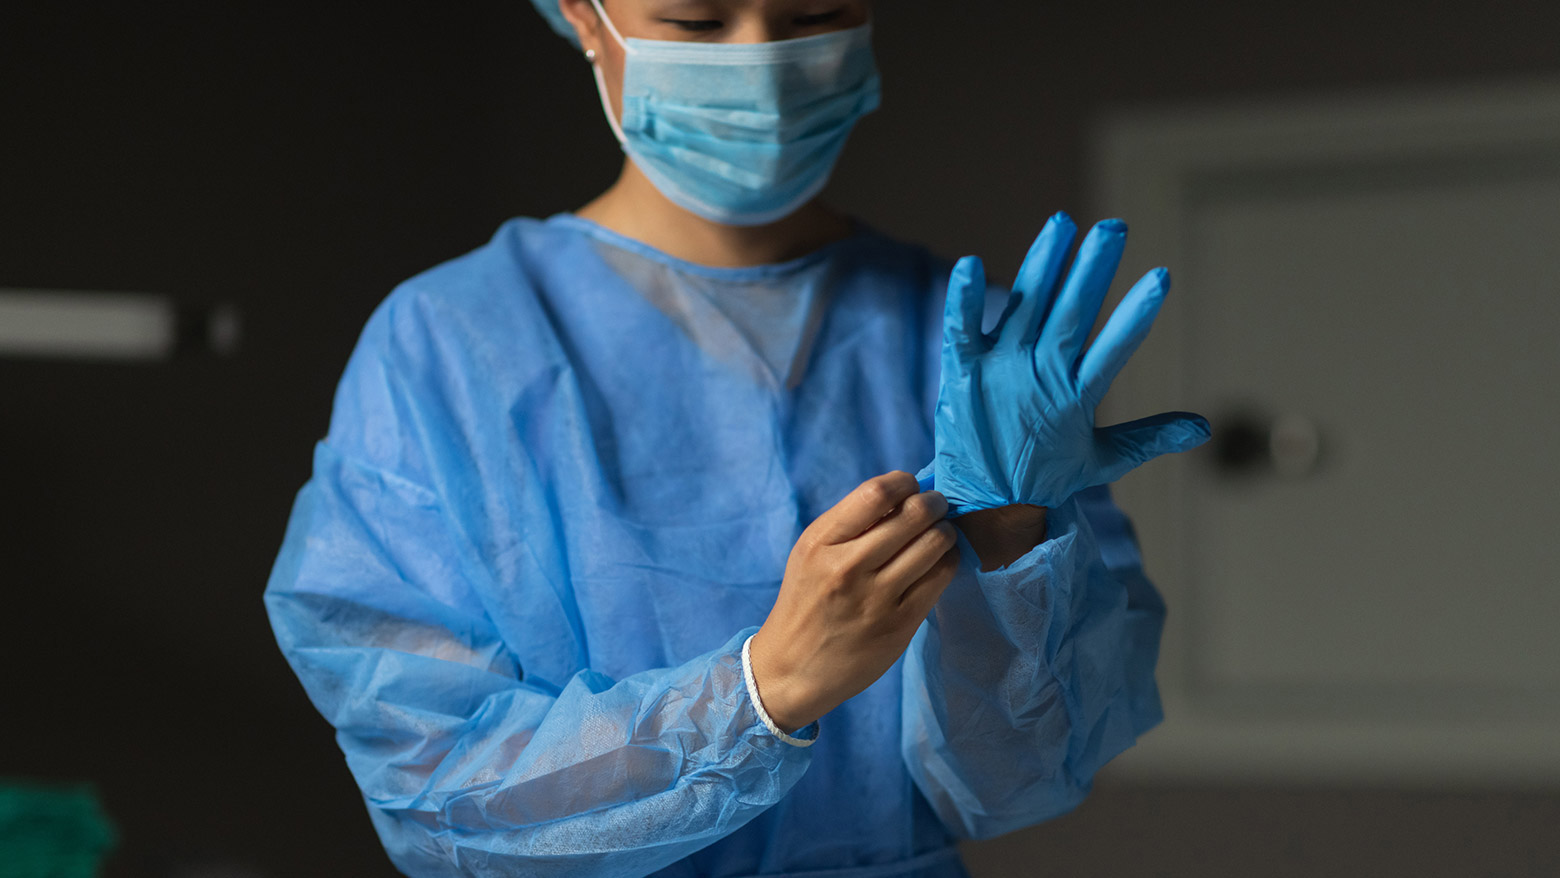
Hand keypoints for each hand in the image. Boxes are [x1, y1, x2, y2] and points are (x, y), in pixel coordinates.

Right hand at [749, 472, 958, 731]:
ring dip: (945, 532)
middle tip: (935, 507)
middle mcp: (847, 569)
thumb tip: (905, 495)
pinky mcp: (899, 625)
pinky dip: (948, 561)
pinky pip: (940, 578)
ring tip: (940, 534)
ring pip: (935, 544)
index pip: (877, 493)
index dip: (905, 483)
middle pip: (914, 515)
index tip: (910, 488)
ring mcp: (876, 599)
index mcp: (821, 544)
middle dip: (934, 504)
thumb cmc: (806, 601)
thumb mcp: (811, 553)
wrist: (793, 669)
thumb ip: (850, 524)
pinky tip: (939, 562)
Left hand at [927, 213, 1210, 515]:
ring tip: (1062, 223)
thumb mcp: (1103, 460)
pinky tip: (968, 263)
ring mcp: (1000, 371)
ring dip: (1043, 263)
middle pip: (1070, 314)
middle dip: (1092, 269)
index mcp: (1077, 396)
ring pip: (1025, 306)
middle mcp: (1040, 377)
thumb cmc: (1045, 479)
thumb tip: (1203, 428)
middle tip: (1113, 227)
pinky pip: (961, 328)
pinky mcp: (962, 373)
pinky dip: (964, 299)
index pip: (1114, 348)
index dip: (1135, 313)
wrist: (984, 507)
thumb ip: (1150, 437)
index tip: (1159, 277)